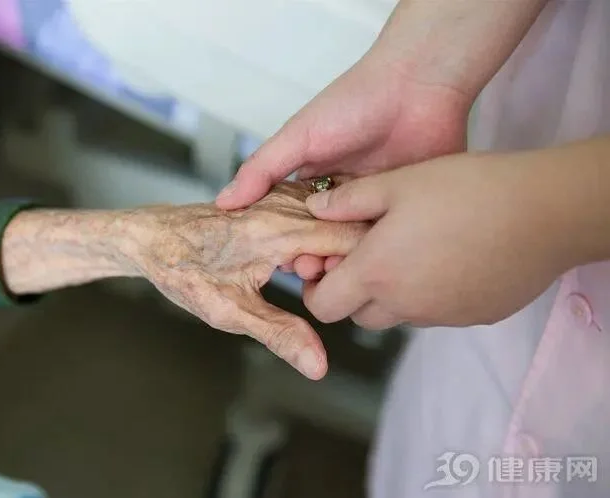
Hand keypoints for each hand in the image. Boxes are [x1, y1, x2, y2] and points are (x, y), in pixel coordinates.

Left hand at [127, 180, 367, 379]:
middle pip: (350, 220)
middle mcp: (283, 203)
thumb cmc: (182, 270)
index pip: (352, 235)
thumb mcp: (228, 311)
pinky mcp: (274, 196)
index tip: (340, 289)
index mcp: (278, 229)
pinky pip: (317, 209)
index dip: (358, 267)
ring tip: (300, 273)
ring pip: (336, 212)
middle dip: (347, 258)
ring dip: (333, 245)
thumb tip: (318, 365)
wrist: (149, 238)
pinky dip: (321, 232)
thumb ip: (280, 334)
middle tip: (312, 284)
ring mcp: (279, 195)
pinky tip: (297, 259)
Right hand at [215, 56, 470, 277]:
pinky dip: (374, 254)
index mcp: (313, 181)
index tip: (275, 260)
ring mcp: (374, 204)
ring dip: (339, 260)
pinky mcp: (404, 209)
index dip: (280, 243)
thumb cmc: (354, 103)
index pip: (289, 223)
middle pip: (320, 241)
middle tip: (306, 268)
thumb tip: (223, 203)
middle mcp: (341, 197)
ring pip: (351, 245)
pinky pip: (386, 239)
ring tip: (332, 269)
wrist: (417, 85)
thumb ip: (261, 170)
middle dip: (309, 257)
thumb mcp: (298, 136)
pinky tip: (365, 264)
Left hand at [301, 152, 576, 329]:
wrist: (543, 212)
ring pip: (398, 315)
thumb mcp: (399, 183)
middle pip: (358, 316)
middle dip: (353, 292)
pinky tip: (450, 258)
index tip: (327, 265)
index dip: (316, 290)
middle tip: (369, 254)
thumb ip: (348, 200)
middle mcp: (404, 305)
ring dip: (392, 293)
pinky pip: (436, 313)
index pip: (323, 307)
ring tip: (413, 250)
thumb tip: (313, 208)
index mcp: (376, 273)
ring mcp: (440, 317)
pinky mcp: (472, 318)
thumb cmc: (465, 190)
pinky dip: (430, 294)